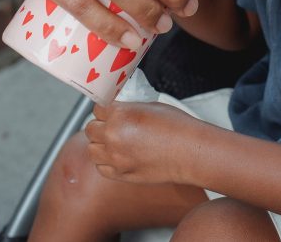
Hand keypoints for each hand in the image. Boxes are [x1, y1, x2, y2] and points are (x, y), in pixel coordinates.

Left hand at [86, 100, 200, 183]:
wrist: (189, 152)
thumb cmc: (177, 127)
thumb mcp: (150, 107)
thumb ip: (129, 109)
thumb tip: (118, 111)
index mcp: (120, 115)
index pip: (97, 109)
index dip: (105, 109)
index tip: (110, 111)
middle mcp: (112, 136)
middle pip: (90, 129)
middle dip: (100, 126)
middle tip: (113, 126)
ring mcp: (115, 157)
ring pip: (92, 149)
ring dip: (100, 144)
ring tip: (115, 142)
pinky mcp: (120, 174)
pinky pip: (101, 167)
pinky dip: (106, 161)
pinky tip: (119, 156)